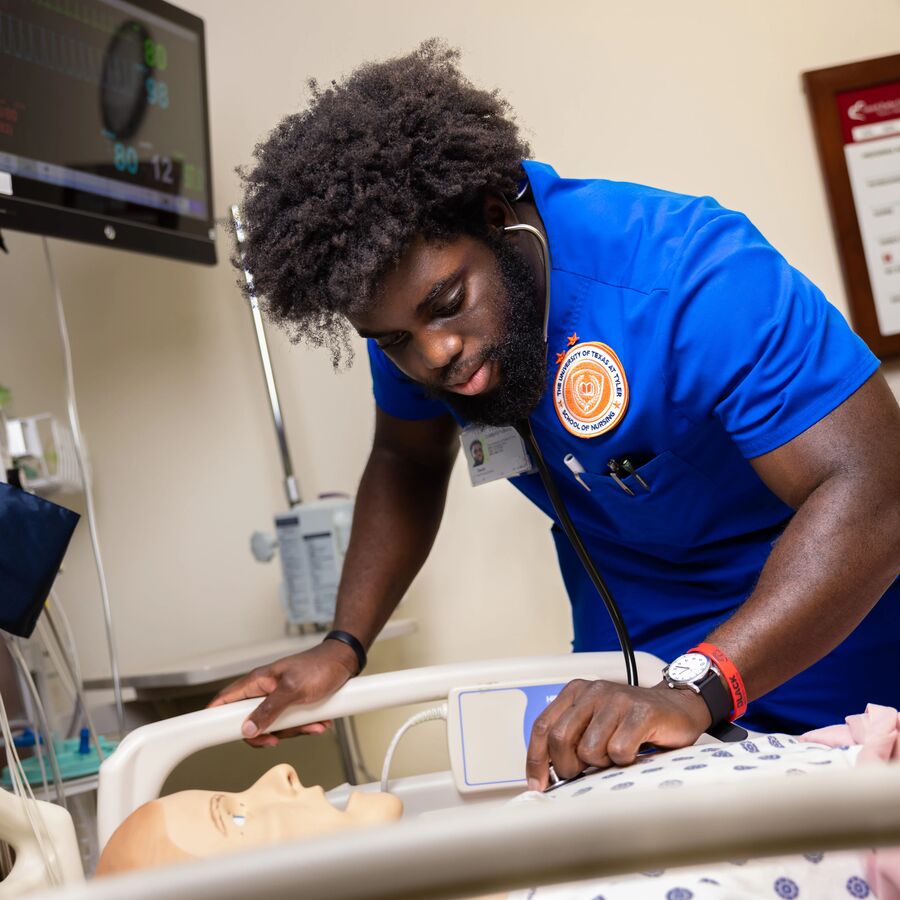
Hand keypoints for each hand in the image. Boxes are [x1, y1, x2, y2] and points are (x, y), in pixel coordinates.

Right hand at [207, 640, 358, 747]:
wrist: (345, 662)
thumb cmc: (320, 667)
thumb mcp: (293, 690)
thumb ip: (269, 709)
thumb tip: (247, 729)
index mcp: (258, 681)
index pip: (226, 699)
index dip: (214, 717)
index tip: (211, 734)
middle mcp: (265, 690)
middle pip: (251, 722)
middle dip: (269, 733)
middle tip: (279, 738)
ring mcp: (279, 699)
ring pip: (274, 726)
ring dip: (294, 730)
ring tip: (314, 723)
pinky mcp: (294, 705)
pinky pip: (292, 724)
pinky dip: (305, 726)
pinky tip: (320, 722)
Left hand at [525, 679, 710, 790]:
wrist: (678, 707)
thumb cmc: (633, 721)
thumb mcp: (594, 724)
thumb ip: (571, 739)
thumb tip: (546, 776)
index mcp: (575, 692)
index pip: (542, 726)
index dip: (536, 759)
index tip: (537, 784)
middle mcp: (593, 691)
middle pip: (560, 739)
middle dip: (567, 767)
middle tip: (581, 774)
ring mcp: (617, 699)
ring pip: (589, 749)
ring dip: (601, 763)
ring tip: (615, 755)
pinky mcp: (641, 712)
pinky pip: (618, 751)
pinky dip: (624, 761)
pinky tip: (634, 751)